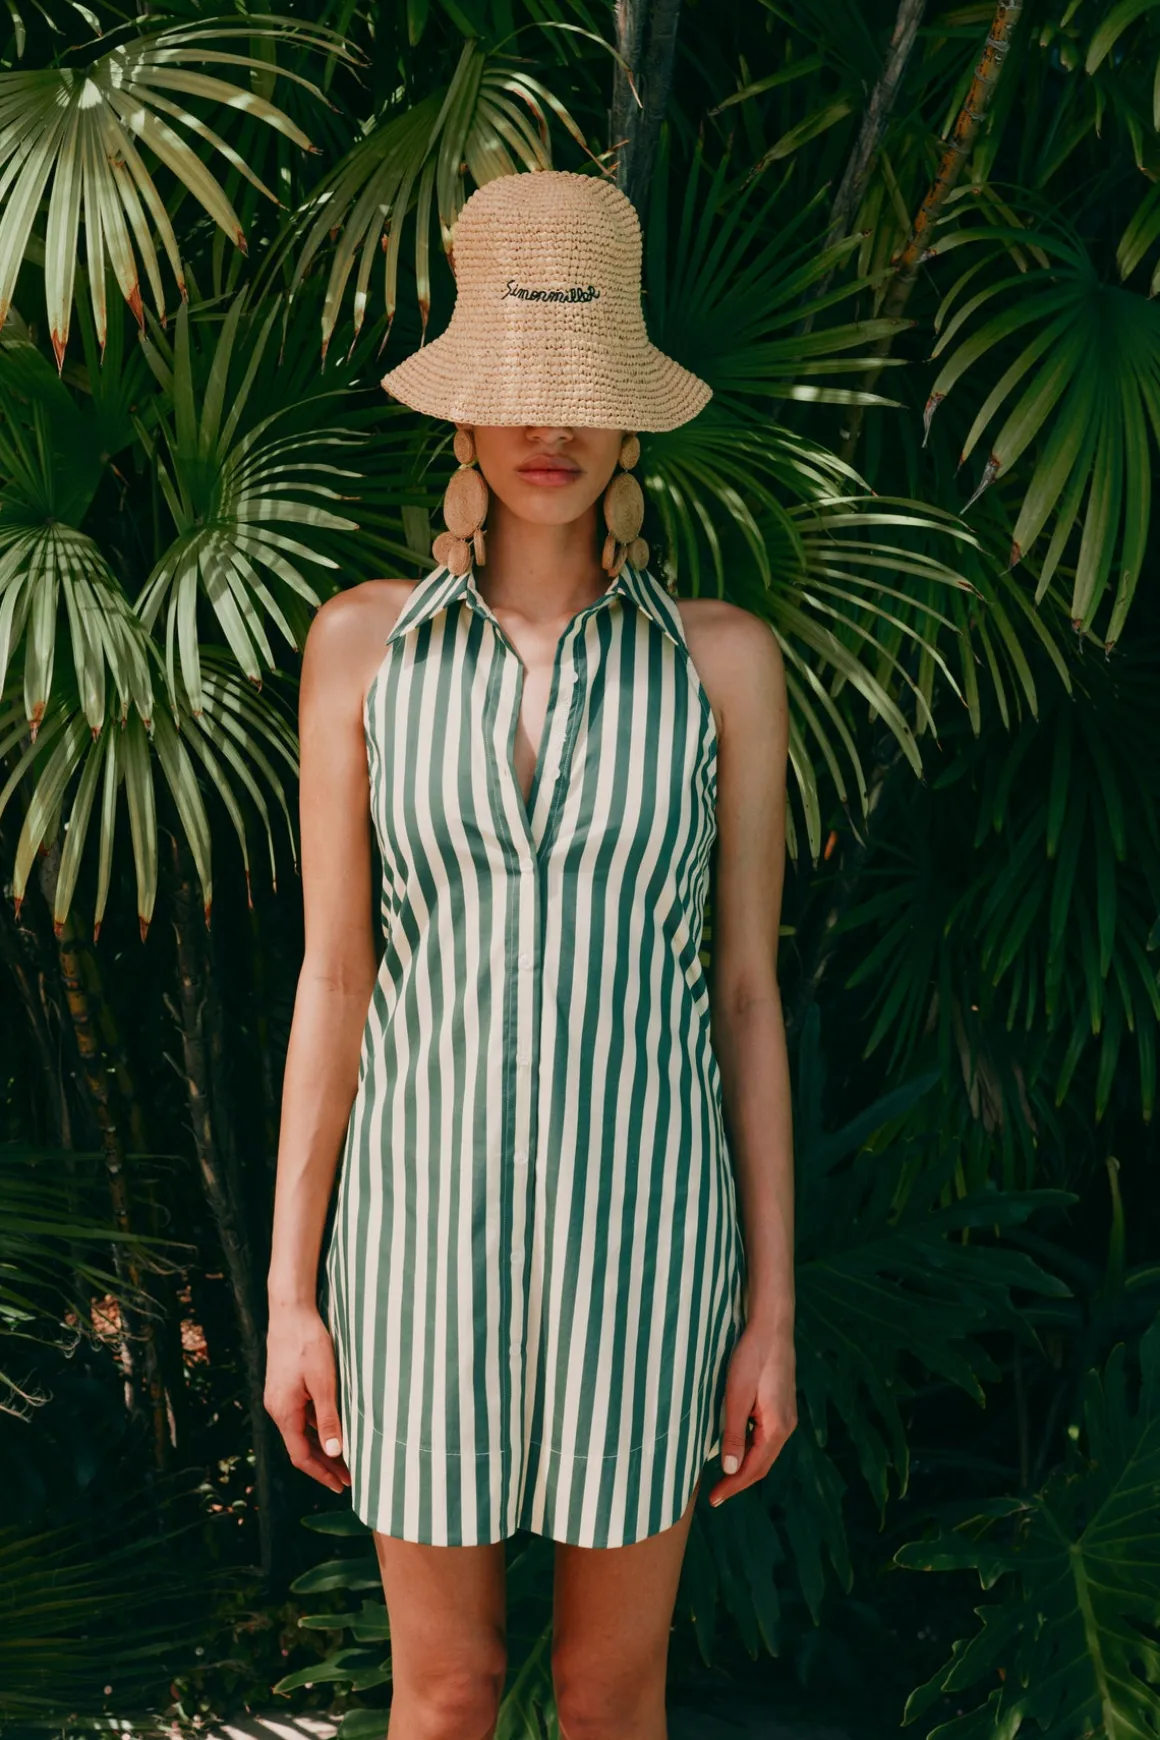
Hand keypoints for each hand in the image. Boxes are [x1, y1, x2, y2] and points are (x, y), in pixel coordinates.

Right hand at [264, 1303, 352, 1494]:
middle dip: (325, 1464)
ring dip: (322, 1445)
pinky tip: (334, 1426)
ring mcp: (279, 1397)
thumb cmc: (309, 1344)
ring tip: (346, 1456)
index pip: (302, 1456)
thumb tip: (335, 1452)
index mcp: (284, 1412)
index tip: (342, 1485)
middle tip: (349, 1477)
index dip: (322, 1473)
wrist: (291, 1312)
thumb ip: (329, 1418)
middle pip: (300, 1446)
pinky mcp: (284, 1386)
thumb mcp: (324, 1382)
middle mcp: (277, 1408)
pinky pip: (300, 1415)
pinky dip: (317, 1426)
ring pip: (301, 1431)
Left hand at [707, 1316, 795, 1506]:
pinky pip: (766, 1437)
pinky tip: (737, 1448)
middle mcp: (787, 1426)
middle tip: (716, 1494)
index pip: (754, 1468)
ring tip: (723, 1477)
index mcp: (777, 1428)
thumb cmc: (752, 1358)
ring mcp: (786, 1416)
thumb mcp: (737, 1397)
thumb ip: (734, 1435)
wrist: (771, 1327)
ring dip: (746, 1466)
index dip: (734, 1485)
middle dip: (739, 1481)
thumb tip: (730, 1470)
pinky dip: (751, 1450)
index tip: (714, 1498)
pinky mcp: (781, 1406)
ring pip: (765, 1451)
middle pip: (762, 1464)